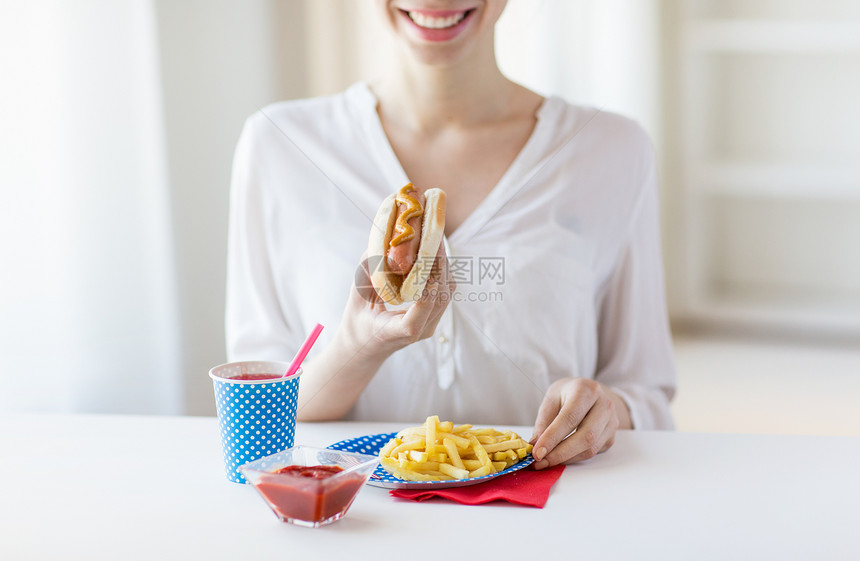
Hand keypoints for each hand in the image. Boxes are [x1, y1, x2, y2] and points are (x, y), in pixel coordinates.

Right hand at [343, 244, 454, 359]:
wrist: (367, 344)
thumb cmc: (358, 321)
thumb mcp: (356, 297)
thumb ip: (367, 272)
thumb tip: (380, 243)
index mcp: (393, 333)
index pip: (413, 324)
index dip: (424, 301)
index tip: (427, 277)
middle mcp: (418, 331)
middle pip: (438, 300)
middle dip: (438, 267)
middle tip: (432, 238)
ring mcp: (430, 325)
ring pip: (446, 292)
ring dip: (442, 265)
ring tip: (434, 240)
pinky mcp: (435, 316)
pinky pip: (445, 291)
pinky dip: (442, 270)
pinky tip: (434, 252)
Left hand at [529, 378, 628, 468]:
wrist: (589, 393)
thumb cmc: (568, 395)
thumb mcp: (551, 399)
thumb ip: (543, 422)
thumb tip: (535, 445)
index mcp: (586, 390)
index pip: (570, 417)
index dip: (553, 437)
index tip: (537, 452)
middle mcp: (604, 405)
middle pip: (586, 436)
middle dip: (560, 453)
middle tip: (540, 462)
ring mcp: (611, 422)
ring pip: (591, 448)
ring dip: (566, 458)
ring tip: (546, 461)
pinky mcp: (611, 437)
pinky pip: (593, 453)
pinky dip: (574, 458)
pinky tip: (560, 456)